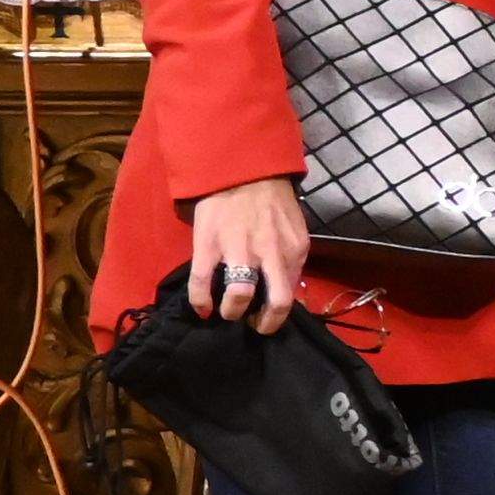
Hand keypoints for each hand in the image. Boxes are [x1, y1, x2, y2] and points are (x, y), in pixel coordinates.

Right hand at [186, 179, 310, 333]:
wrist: (242, 169)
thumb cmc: (270, 200)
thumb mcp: (293, 228)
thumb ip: (290, 256)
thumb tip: (287, 285)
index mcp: (294, 249)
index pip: (293, 293)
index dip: (279, 312)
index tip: (268, 314)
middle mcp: (270, 253)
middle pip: (277, 303)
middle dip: (265, 323)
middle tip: (253, 325)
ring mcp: (238, 250)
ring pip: (239, 296)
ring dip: (232, 311)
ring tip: (228, 312)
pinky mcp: (209, 246)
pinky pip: (202, 283)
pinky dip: (200, 302)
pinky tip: (202, 308)